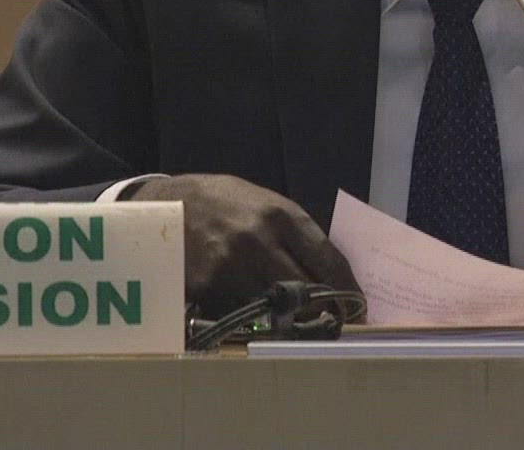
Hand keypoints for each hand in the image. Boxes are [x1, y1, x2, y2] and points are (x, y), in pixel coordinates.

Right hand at [128, 174, 358, 314]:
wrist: (164, 202)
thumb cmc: (222, 201)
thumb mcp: (264, 202)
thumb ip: (294, 233)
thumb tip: (329, 271)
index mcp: (281, 215)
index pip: (329, 260)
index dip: (349, 289)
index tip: (359, 307)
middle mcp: (259, 241)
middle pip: (307, 291)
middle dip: (322, 311)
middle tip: (331, 322)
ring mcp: (231, 267)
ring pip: (275, 309)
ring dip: (287, 319)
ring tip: (291, 321)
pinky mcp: (205, 288)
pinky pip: (241, 314)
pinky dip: (251, 318)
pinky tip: (250, 313)